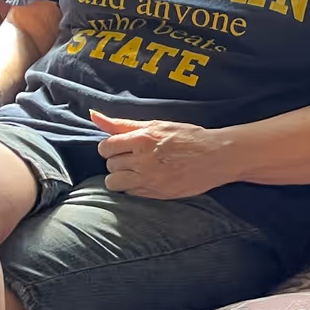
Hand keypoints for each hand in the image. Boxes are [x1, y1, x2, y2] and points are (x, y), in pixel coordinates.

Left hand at [91, 111, 225, 199]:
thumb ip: (122, 124)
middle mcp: (143, 160)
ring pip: (114, 183)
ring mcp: (149, 179)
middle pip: (110, 164)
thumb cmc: (188, 137)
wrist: (216, 157)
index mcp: (142, 138)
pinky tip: (147, 180)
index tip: (121, 147)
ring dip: (121, 177)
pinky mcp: (157, 194)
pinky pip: (131, 194)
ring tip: (135, 171)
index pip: (105, 147)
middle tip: (134, 158)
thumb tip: (93, 116)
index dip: (110, 147)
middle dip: (118, 161)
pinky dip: (134, 188)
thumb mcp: (156, 124)